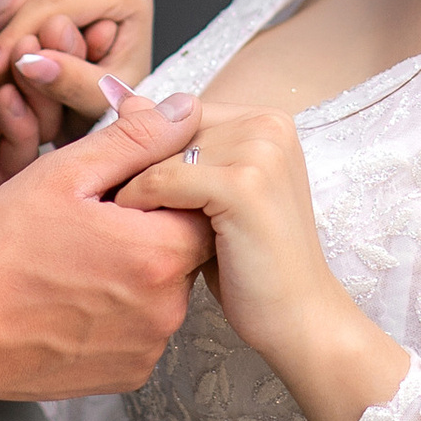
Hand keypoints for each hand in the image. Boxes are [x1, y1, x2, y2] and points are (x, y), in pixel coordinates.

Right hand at [0, 0, 154, 180]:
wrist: (114, 102)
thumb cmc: (114, 103)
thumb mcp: (98, 102)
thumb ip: (70, 82)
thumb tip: (27, 60)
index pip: (57, 3)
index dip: (16, 37)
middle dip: (4, 44)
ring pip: (20, 0)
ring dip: (1, 43)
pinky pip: (14, 4)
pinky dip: (3, 36)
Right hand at [0, 88, 213, 405]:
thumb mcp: (63, 175)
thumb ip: (134, 140)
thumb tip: (187, 110)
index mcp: (158, 253)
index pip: (201, 205)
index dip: (164, 189)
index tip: (120, 190)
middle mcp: (166, 309)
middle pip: (184, 249)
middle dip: (149, 230)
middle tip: (91, 225)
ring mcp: (148, 348)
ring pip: (163, 290)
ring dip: (134, 271)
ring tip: (75, 263)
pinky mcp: (127, 375)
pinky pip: (142, 329)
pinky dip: (119, 312)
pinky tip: (73, 299)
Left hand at [116, 106, 407, 420]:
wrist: (300, 319)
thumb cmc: (251, 263)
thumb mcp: (210, 197)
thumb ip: (176, 150)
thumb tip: (126, 101)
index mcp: (267, 120)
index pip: (179, 116)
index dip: (149, 156)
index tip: (128, 194)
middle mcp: (268, 125)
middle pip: (168, 130)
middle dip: (137, 170)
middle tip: (120, 215)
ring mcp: (260, 152)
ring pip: (160, 154)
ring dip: (134, 189)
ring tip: (126, 227)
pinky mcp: (244, 186)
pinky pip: (163, 180)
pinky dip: (140, 205)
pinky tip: (137, 237)